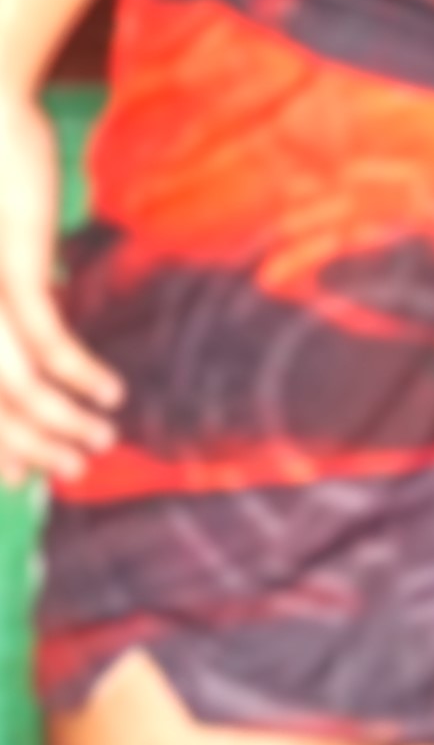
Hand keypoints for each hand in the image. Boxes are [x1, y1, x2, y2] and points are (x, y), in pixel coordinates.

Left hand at [0, 81, 120, 487]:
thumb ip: (18, 274)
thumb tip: (54, 297)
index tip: (22, 477)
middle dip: (29, 450)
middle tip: (72, 473)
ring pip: (13, 388)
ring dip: (62, 425)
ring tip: (101, 442)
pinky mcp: (12, 266)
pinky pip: (48, 342)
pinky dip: (80, 376)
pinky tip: (109, 392)